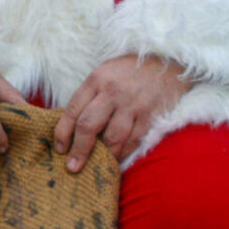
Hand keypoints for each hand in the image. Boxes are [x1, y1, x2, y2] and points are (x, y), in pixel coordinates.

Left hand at [54, 54, 191, 171]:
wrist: (169, 61)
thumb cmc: (132, 70)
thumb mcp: (106, 72)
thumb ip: (91, 95)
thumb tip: (73, 126)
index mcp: (97, 79)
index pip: (72, 109)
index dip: (62, 132)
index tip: (59, 148)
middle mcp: (113, 92)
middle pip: (88, 126)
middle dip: (78, 150)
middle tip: (72, 166)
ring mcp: (133, 105)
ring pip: (112, 138)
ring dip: (102, 156)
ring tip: (95, 166)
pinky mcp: (151, 115)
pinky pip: (133, 141)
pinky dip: (124, 153)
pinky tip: (117, 160)